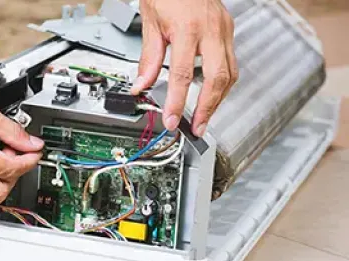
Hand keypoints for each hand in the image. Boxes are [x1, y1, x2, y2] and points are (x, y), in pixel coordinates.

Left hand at [131, 0, 237, 136]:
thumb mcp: (150, 21)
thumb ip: (148, 57)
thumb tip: (141, 85)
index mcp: (187, 28)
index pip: (183, 75)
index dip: (178, 102)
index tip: (172, 120)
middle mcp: (211, 30)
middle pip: (217, 78)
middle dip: (207, 108)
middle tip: (197, 128)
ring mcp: (223, 30)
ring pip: (229, 73)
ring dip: (217, 99)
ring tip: (204, 117)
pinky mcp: (228, 30)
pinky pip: (231, 63)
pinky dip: (222, 83)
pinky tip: (212, 94)